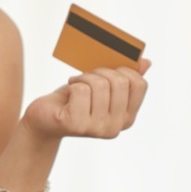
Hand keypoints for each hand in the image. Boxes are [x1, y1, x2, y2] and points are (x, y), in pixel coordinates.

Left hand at [22, 58, 149, 140]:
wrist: (45, 118)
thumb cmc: (75, 100)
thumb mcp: (102, 87)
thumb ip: (124, 78)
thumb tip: (146, 63)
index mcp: (127, 118)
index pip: (139, 85)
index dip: (123, 70)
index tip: (107, 72)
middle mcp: (115, 127)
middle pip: (119, 82)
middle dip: (100, 72)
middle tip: (86, 78)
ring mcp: (96, 128)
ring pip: (100, 84)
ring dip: (84, 78)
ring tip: (75, 85)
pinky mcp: (76, 124)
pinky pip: (81, 90)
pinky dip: (73, 85)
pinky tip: (68, 93)